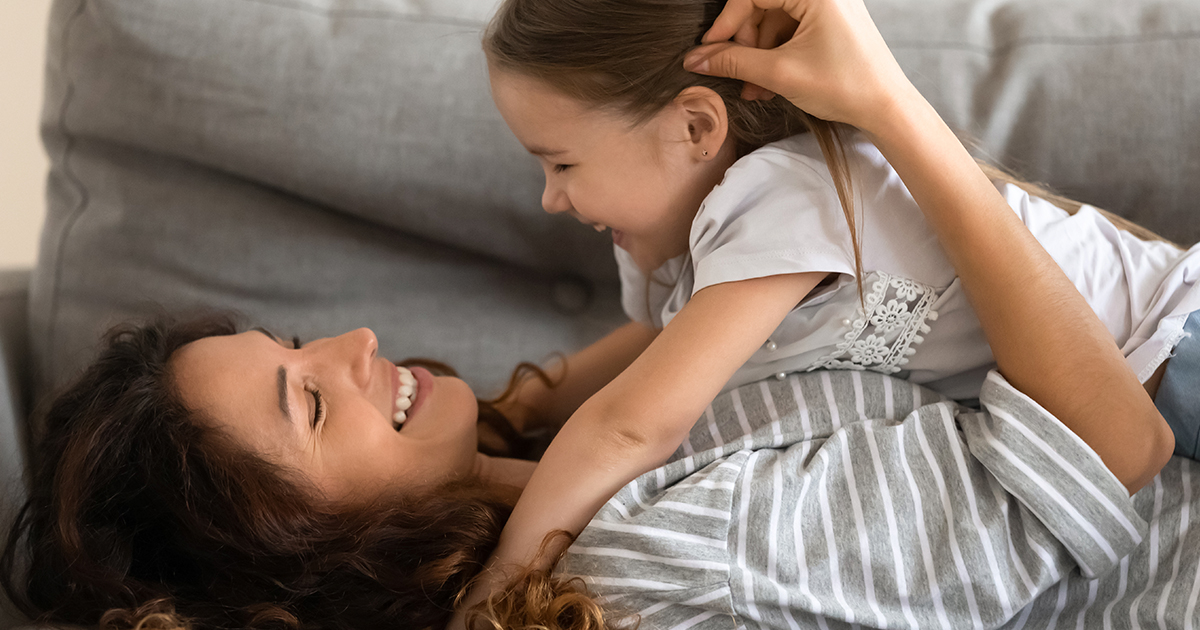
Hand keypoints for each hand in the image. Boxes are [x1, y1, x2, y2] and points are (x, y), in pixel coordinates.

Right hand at [685, 0, 917, 132]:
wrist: (886, 108)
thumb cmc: (844, 86)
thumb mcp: (780, 74)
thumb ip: (734, 62)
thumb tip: (696, 59)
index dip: (727, 22)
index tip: (710, 49)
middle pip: (764, 6)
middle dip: (745, 42)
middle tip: (736, 72)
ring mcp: (830, 6)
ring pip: (776, 21)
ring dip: (759, 54)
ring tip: (755, 88)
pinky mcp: (833, 22)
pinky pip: (792, 30)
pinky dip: (777, 54)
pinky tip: (769, 83)